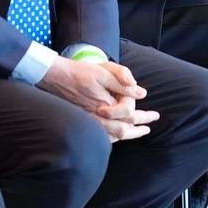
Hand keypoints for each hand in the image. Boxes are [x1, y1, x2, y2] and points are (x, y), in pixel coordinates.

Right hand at [39, 58, 157, 142]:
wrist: (56, 77)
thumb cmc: (79, 72)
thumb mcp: (103, 71)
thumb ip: (122, 81)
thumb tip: (141, 92)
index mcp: (105, 103)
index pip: (128, 112)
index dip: (139, 108)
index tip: (147, 105)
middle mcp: (99, 116)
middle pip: (124, 129)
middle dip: (140, 127)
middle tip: (152, 122)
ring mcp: (91, 121)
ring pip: (114, 135)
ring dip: (129, 134)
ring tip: (140, 131)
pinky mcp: (85, 122)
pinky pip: (102, 136)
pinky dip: (114, 136)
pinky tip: (119, 134)